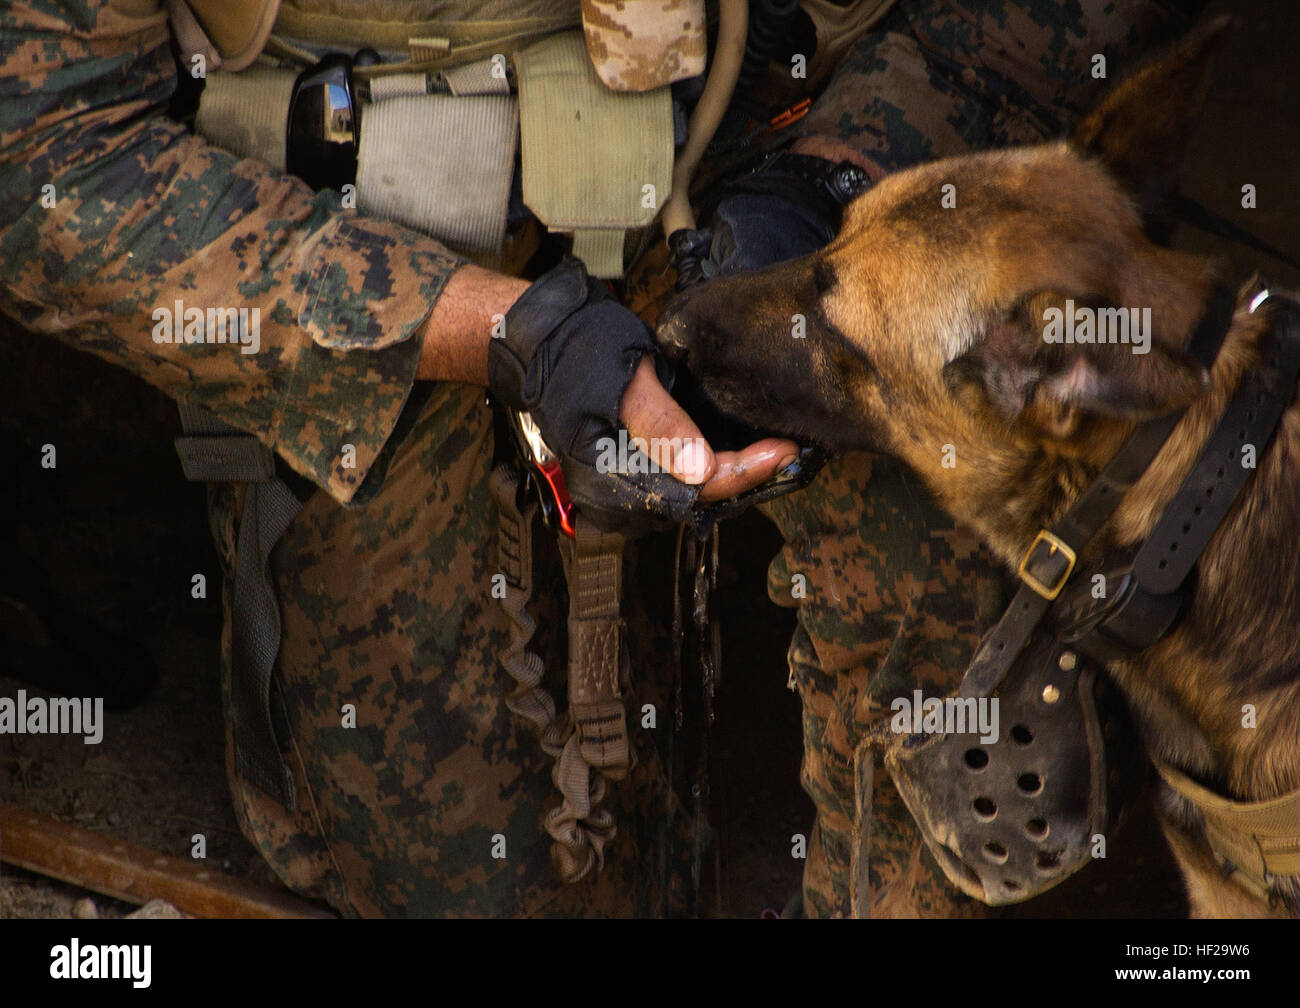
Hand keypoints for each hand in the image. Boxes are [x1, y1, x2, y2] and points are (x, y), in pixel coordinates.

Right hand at [491, 257, 795, 533]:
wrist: (541, 343)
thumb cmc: (579, 352)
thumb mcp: (625, 379)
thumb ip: (662, 425)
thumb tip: (698, 469)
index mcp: (611, 477)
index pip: (694, 489)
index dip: (745, 472)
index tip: (785, 451)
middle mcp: (618, 495)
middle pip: (699, 499)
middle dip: (748, 477)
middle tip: (793, 450)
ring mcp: (625, 488)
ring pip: (694, 494)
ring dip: (736, 474)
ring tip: (777, 449)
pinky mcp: (633, 474)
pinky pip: (683, 481)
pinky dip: (716, 466)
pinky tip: (745, 447)